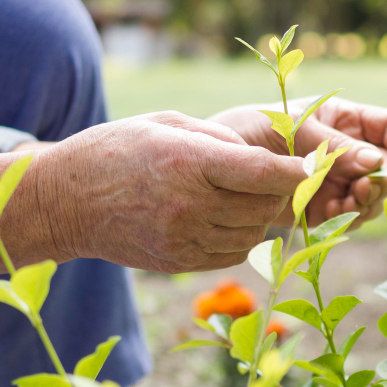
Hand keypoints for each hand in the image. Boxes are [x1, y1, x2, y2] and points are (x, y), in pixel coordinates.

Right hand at [37, 111, 305, 272]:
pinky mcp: (180, 262)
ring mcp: (184, 239)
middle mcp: (190, 205)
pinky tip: (225, 218)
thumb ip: (219, 137)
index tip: (320, 165)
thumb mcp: (165, 123)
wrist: (65, 202)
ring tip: (245, 197)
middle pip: (264, 206)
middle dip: (280, 192)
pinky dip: (241, 237)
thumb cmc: (116, 150)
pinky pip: (232, 254)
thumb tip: (262, 159)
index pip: (263, 171)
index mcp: (188, 162)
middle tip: (280, 178)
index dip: (299, 170)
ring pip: (253, 234)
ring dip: (260, 216)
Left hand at [210, 97, 386, 226]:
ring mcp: (335, 181)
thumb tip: (376, 162)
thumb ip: (331, 145)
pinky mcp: (320, 208)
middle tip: (360, 191)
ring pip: (371, 197)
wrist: (211, 167)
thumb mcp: (291, 128)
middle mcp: (346, 151)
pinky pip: (346, 217)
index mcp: (344, 119)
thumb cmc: (249, 130)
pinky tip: (329, 216)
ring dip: (364, 204)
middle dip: (380, 181)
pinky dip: (344, 219)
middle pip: (386, 168)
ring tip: (341, 205)